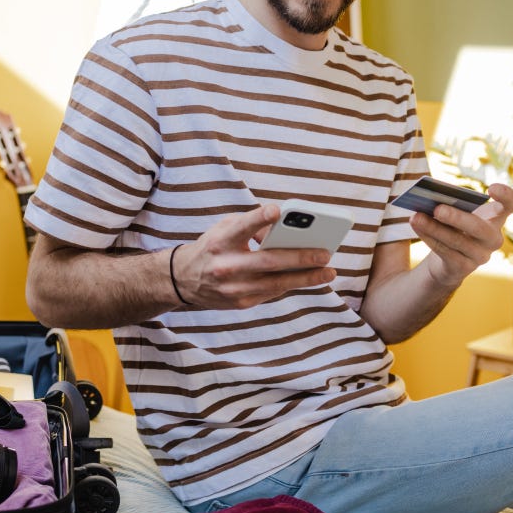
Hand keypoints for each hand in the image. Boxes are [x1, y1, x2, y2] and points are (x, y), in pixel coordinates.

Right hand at [171, 205, 336, 309]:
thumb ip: (252, 226)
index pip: (241, 227)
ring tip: (329, 272)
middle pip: (268, 261)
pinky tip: (310, 278)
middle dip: (300, 258)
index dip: (259, 218)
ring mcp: (233, 288)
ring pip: (276, 283)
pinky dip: (292, 284)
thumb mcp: (224, 229)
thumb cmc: (213, 247)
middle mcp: (225, 266)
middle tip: (325, 253)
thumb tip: (288, 231)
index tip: (277, 210)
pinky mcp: (241, 303)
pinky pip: (273, 292)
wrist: (183, 280)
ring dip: (306, 278)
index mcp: (220, 241)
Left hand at [410, 183, 512, 287]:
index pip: (512, 204)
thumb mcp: (455, 212)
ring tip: (416, 217)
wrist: (448, 260)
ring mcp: (481, 256)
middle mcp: (494, 239)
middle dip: (458, 218)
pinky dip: (429, 238)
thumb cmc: (454, 227)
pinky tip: (417, 226)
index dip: (507, 196)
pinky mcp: (464, 268)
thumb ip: (449, 203)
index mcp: (495, 218)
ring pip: (457, 241)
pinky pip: (445, 252)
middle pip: (481, 229)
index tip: (491, 188)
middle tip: (437, 208)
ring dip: (434, 228)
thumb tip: (429, 197)